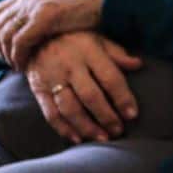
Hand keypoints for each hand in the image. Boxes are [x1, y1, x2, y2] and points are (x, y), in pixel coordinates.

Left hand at [0, 0, 109, 70]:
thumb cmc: (94, 5)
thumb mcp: (63, 5)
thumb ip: (46, 12)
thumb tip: (36, 27)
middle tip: (2, 63)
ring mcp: (35, 5)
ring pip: (5, 34)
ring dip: (7, 54)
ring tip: (16, 66)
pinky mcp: (44, 17)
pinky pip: (20, 41)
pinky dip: (18, 56)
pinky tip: (24, 66)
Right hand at [24, 31, 142, 142]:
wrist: (34, 34)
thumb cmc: (75, 40)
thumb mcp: (98, 40)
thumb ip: (117, 54)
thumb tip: (138, 64)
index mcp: (89, 51)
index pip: (109, 77)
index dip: (122, 98)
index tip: (132, 115)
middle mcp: (69, 65)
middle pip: (90, 96)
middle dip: (106, 116)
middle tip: (118, 131)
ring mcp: (51, 78)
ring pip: (69, 108)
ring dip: (87, 127)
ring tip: (102, 138)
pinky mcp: (38, 89)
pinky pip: (50, 113)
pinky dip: (64, 128)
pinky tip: (77, 138)